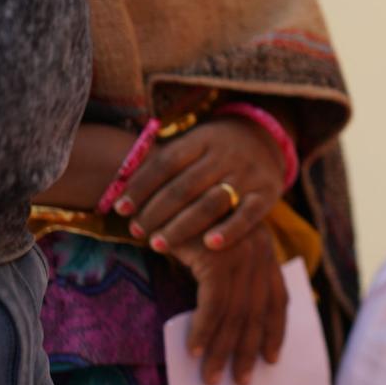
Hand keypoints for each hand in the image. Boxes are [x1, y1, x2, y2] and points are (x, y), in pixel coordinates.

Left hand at [112, 117, 284, 253]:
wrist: (266, 139)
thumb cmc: (213, 151)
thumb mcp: (192, 144)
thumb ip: (163, 165)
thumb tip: (117, 190)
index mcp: (201, 139)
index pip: (165, 162)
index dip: (141, 186)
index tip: (119, 209)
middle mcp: (225, 155)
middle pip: (184, 186)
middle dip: (156, 211)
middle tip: (135, 231)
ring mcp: (248, 174)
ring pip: (211, 203)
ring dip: (182, 226)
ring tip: (157, 244)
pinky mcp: (268, 193)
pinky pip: (248, 215)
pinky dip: (229, 230)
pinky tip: (209, 245)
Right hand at [169, 225, 287, 384]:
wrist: (163, 186)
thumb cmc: (182, 220)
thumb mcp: (212, 250)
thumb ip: (224, 277)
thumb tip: (225, 320)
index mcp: (264, 250)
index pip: (277, 298)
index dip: (275, 330)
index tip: (271, 358)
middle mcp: (259, 252)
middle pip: (258, 312)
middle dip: (248, 350)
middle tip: (240, 381)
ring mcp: (241, 254)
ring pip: (236, 314)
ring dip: (222, 350)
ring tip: (210, 377)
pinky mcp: (218, 258)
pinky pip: (213, 305)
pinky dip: (203, 330)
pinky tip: (194, 351)